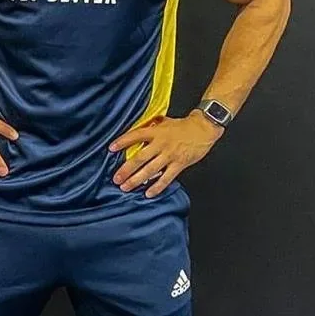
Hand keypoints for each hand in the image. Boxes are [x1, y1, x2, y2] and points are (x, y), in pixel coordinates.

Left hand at [108, 111, 224, 197]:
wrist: (203, 128)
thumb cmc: (183, 126)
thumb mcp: (164, 122)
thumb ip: (151, 127)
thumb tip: (138, 130)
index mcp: (156, 132)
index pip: (135, 136)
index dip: (122, 141)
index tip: (111, 148)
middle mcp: (161, 144)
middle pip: (140, 158)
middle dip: (126, 169)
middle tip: (116, 178)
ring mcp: (170, 155)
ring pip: (150, 170)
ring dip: (137, 180)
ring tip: (126, 187)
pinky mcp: (179, 164)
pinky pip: (166, 178)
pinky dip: (157, 186)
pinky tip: (148, 193)